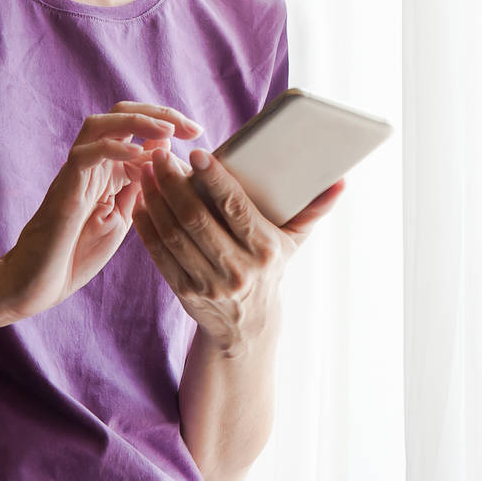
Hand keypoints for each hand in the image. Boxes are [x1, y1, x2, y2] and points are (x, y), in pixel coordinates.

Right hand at [0, 103, 203, 322]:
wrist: (37, 282)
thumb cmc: (78, 253)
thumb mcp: (124, 216)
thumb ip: (144, 187)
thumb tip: (170, 157)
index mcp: (109, 167)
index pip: (139, 127)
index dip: (170, 124)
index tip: (199, 134)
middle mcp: (92, 161)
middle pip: (121, 112)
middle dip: (160, 113)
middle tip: (192, 128)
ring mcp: (76, 171)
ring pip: (101, 124)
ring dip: (137, 121)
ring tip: (168, 131)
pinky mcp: (65, 186)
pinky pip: (86, 155)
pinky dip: (114, 149)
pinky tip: (140, 156)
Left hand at [128, 106, 344, 352]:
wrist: (247, 327)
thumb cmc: (270, 269)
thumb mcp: (293, 242)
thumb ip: (313, 209)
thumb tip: (340, 181)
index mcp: (266, 249)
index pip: (235, 208)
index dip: (213, 179)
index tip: (195, 153)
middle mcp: (238, 269)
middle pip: (197, 219)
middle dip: (174, 183)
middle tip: (159, 155)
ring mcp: (209, 284)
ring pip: (175, 234)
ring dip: (156, 199)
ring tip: (146, 171)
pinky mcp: (185, 292)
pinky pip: (160, 254)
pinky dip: (147, 226)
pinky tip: (141, 201)